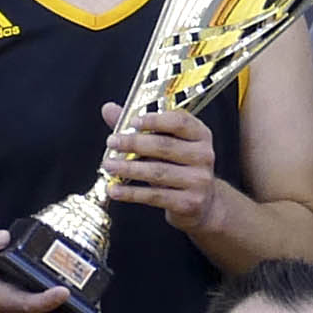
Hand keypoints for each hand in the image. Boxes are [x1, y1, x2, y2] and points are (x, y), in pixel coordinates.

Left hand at [105, 99, 228, 238]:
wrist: (201, 203)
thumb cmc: (178, 167)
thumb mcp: (164, 143)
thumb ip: (138, 127)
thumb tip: (109, 109)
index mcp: (200, 134)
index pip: (179, 121)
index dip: (155, 120)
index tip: (132, 122)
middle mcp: (204, 155)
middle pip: (165, 146)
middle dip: (134, 143)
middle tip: (112, 142)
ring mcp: (198, 181)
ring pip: (158, 172)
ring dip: (128, 168)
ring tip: (108, 165)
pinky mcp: (189, 203)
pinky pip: (155, 196)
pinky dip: (131, 193)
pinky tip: (114, 189)